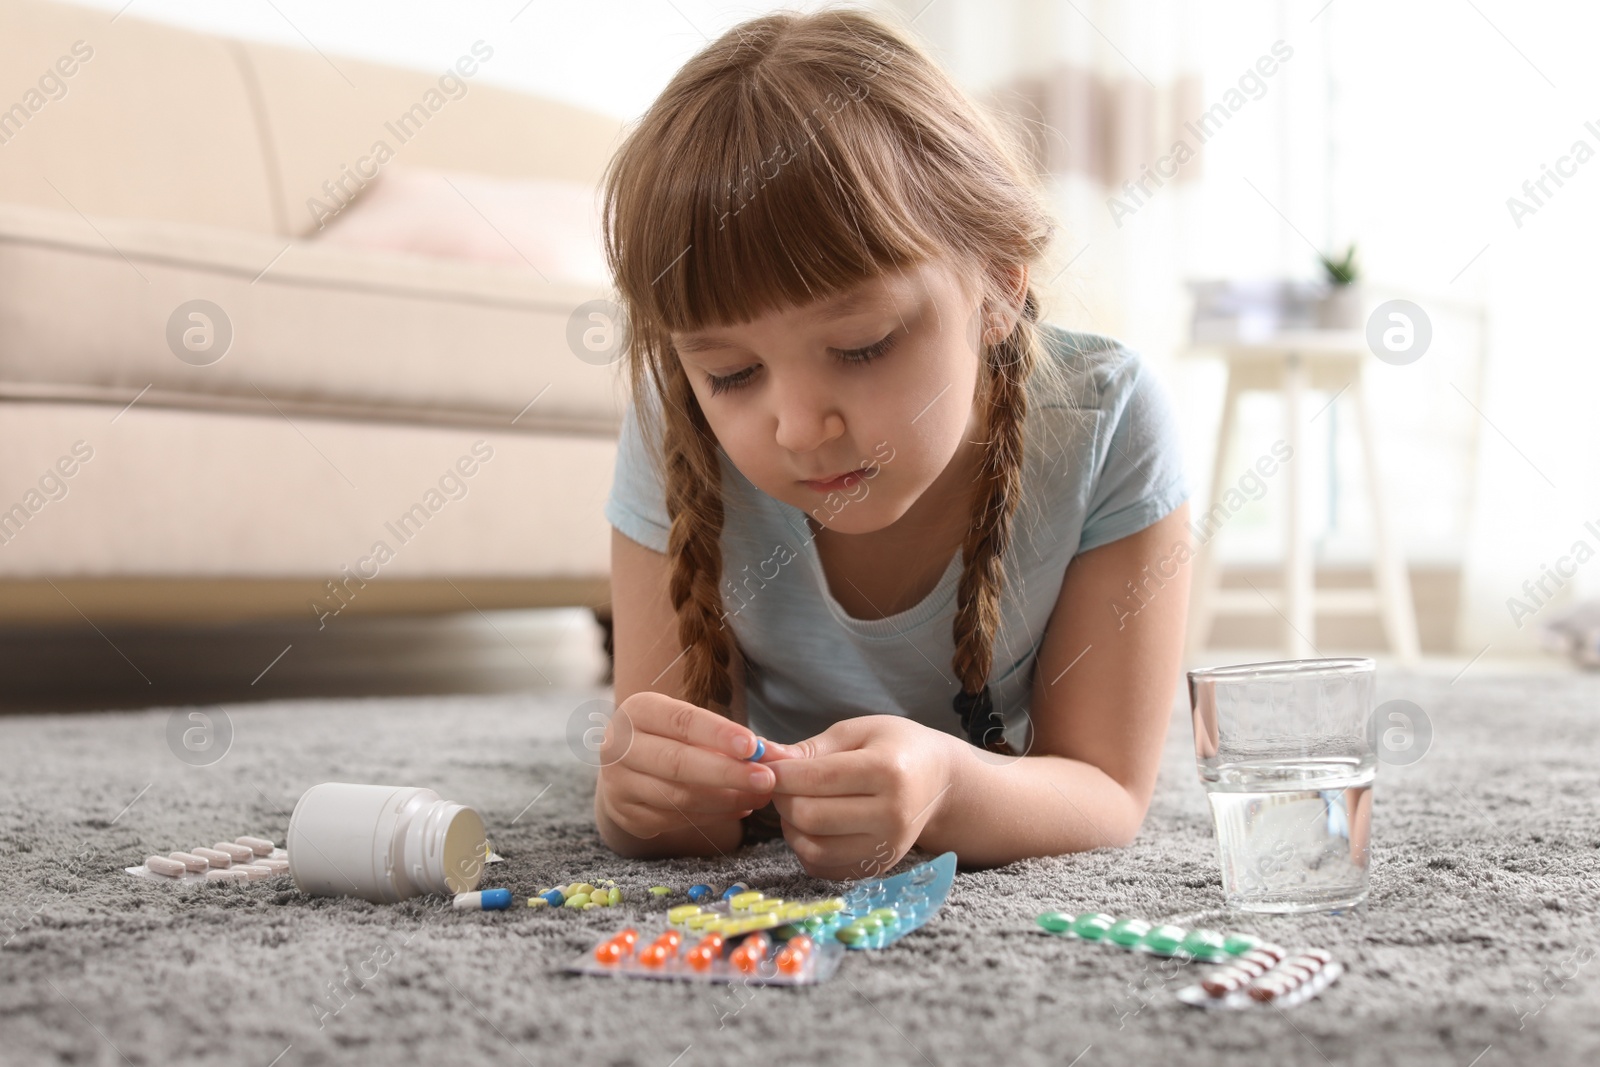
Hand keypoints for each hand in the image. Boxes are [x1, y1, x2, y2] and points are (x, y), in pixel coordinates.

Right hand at [595, 691, 775, 839]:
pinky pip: (676, 820)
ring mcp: (619, 784)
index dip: (718, 734)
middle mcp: (619, 746)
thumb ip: (728, 737)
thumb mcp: (689, 725)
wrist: (626, 766)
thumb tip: (770, 753)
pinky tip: (739, 807)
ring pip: (678, 797)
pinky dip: (714, 815)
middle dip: (728, 773)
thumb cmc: (670, 736)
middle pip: (677, 763)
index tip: (753, 747)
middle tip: (767, 779)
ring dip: (727, 799)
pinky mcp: (627, 815)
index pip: (681, 721)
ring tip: (760, 795)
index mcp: (637, 711)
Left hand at [765, 715, 958, 879]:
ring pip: (813, 848)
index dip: (780, 774)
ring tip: (795, 803)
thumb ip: (812, 748)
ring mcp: (887, 848)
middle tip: (780, 784)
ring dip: (790, 826)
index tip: (764, 765)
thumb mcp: (858, 732)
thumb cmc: (895, 748)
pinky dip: (805, 849)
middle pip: (811, 816)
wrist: (939, 782)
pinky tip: (809, 826)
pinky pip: (823, 868)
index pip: (818, 779)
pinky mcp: (878, 868)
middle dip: (782, 799)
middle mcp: (892, 816)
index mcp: (888, 772)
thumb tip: (765, 758)